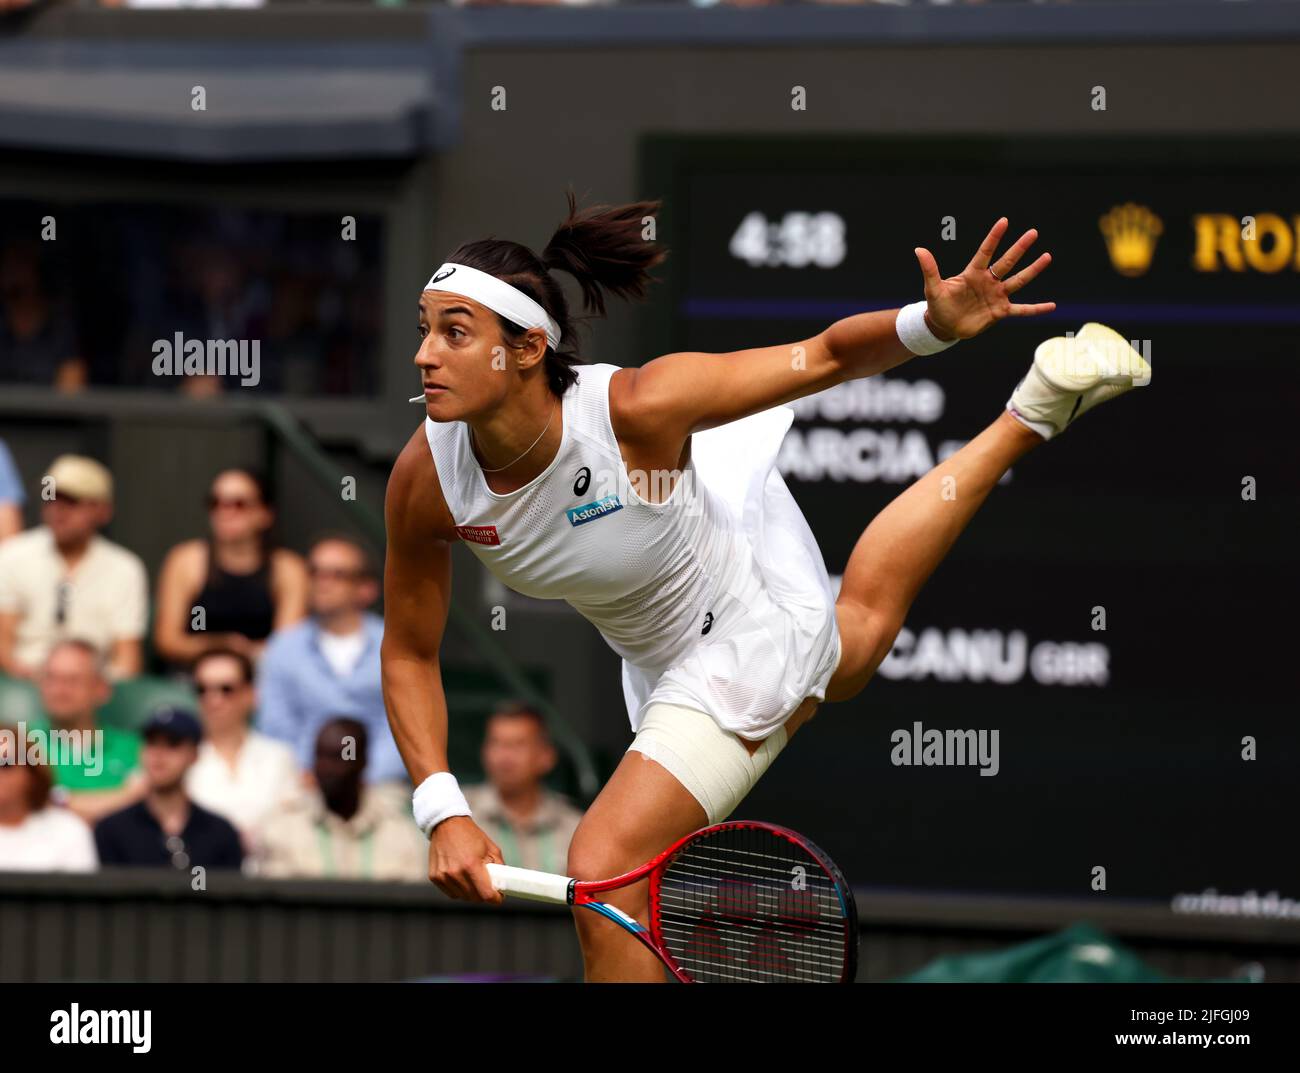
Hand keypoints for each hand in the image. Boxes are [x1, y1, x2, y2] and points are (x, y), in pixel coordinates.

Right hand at [428, 816, 504, 902]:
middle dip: (484, 895)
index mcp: (471, 864)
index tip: (498, 897)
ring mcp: (443, 876)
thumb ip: (499, 867)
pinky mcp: (435, 877)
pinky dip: (458, 889)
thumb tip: (503, 884)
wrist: (447, 824)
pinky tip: (461, 877)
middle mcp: (455, 873)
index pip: (486, 894)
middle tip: (487, 886)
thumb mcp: (491, 848)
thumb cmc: (471, 835)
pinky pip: (451, 893)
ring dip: (470, 892)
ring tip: (473, 878)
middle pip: (475, 898)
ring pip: (463, 897)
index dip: (495, 898)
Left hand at [914, 218, 1055, 341]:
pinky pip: (1021, 310)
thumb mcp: (933, 288)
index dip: (994, 237)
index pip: (985, 252)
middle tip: (1033, 232)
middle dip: (1019, 248)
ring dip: (1032, 270)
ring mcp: (996, 296)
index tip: (1004, 221)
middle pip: (1007, 262)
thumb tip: (919, 249)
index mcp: (972, 273)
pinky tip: (1051, 306)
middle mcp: (988, 281)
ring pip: (1018, 280)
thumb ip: (930, 269)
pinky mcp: (1000, 312)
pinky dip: (1036, 309)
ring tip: (1047, 256)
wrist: (944, 326)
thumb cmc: (938, 305)